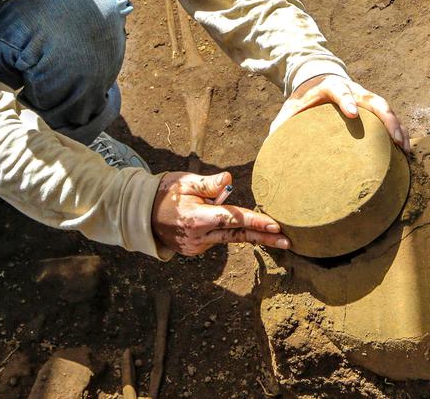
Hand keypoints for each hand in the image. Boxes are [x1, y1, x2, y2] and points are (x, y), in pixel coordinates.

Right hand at [151, 170, 289, 255]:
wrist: (142, 215)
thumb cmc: (166, 193)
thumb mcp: (185, 182)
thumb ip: (208, 183)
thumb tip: (229, 179)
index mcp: (198, 219)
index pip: (233, 219)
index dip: (256, 222)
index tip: (275, 226)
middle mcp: (199, 237)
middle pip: (238, 236)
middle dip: (264, 238)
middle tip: (288, 242)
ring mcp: (197, 246)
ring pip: (228, 237)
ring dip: (247, 233)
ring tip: (271, 232)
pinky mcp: (196, 249)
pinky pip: (216, 238)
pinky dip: (223, 230)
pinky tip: (215, 220)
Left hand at [271, 74, 410, 152]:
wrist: (317, 81)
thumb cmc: (303, 100)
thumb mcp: (290, 108)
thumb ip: (281, 125)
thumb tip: (269, 148)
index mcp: (330, 87)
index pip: (340, 89)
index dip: (346, 100)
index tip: (352, 114)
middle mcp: (353, 90)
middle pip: (374, 100)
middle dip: (386, 118)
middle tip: (395, 140)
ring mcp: (365, 98)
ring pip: (386, 110)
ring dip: (398, 128)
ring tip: (405, 150)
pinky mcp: (372, 108)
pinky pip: (389, 119)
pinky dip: (399, 132)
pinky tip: (405, 152)